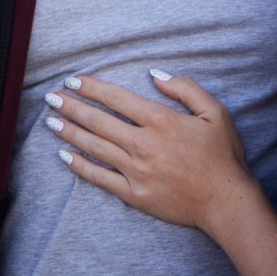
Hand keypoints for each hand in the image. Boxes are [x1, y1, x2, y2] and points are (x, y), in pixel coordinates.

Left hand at [44, 73, 253, 230]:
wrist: (225, 200)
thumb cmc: (222, 154)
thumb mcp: (215, 111)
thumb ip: (185, 88)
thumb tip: (156, 75)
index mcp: (160, 120)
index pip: (117, 98)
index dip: (92, 88)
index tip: (74, 81)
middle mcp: (143, 143)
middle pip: (98, 121)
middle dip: (72, 106)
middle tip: (52, 98)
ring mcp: (136, 170)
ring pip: (94, 147)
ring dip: (70, 132)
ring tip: (51, 122)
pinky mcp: (134, 193)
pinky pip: (100, 177)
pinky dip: (80, 166)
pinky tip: (65, 156)